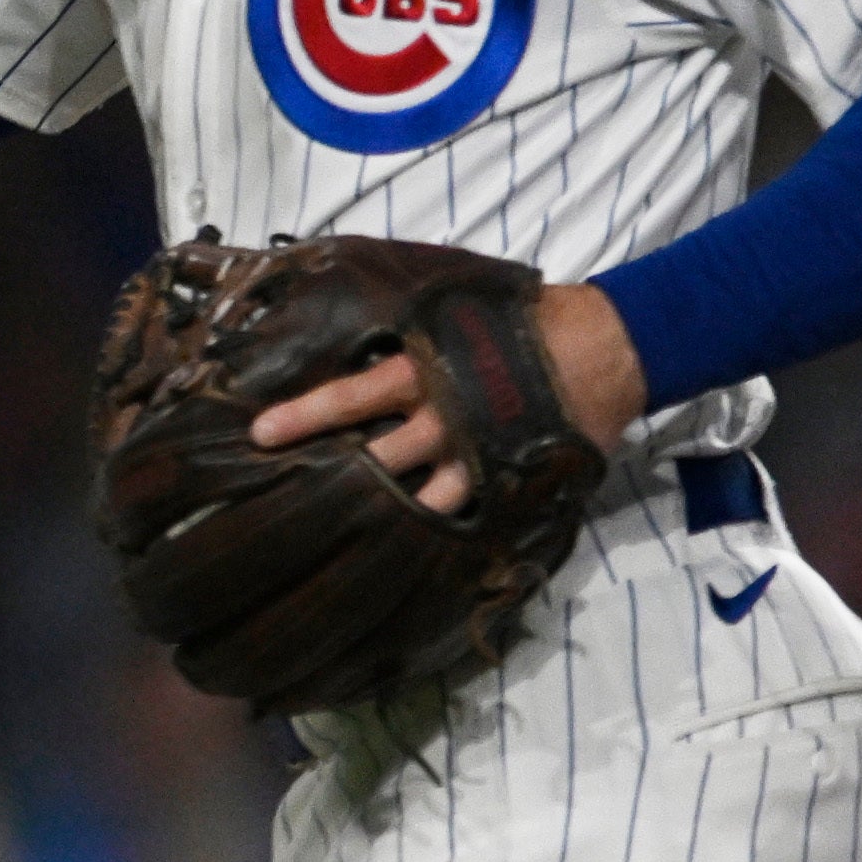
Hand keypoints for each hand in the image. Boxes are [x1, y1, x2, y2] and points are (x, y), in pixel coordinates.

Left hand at [245, 284, 647, 512]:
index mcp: (420, 371)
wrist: (603, 346)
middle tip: (288, 506)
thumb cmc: (521, 319)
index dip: (302, 416)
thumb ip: (409, 324)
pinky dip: (441, 531)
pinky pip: (469, 515)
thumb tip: (353, 315)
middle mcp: (440, 417)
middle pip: (376, 459)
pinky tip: (413, 553)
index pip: (349, 396)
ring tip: (343, 540)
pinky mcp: (506, 480)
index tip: (258, 435)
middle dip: (335, 482)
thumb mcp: (455, 308)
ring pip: (419, 500)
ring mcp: (474, 456)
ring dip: (385, 515)